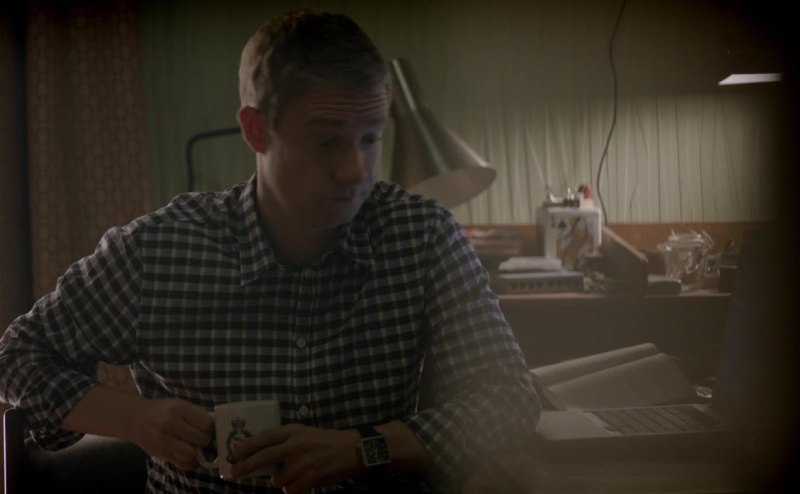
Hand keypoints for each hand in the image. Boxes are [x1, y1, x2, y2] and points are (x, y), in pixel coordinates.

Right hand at [127, 398, 213, 469]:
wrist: (135, 418)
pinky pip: (182, 463)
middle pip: (201, 438)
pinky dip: (189, 462)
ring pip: (191, 453)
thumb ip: (196, 414)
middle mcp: (171, 424)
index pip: (206, 423)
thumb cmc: (161, 410)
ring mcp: (165, 440)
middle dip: (204, 439)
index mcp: (179, 409)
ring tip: (193, 446)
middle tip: (200, 437)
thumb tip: (215, 426)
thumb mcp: (179, 404)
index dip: (209, 427)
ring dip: (196, 451)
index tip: (207, 427)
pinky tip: (188, 455)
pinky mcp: (161, 453)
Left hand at [230, 424, 363, 492]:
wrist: (353, 450)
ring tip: (295, 473)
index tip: (234, 452)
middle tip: (234, 472)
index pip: (264, 437)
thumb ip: (285, 440)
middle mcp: (295, 446)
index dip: (246, 446)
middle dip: (245, 466)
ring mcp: (302, 463)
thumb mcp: (304, 432)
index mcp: (293, 431)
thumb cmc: (326, 440)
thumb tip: (260, 454)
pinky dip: (293, 487)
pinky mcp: (309, 479)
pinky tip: (303, 480)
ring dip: (281, 480)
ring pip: (277, 479)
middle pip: (263, 458)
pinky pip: (289, 489)